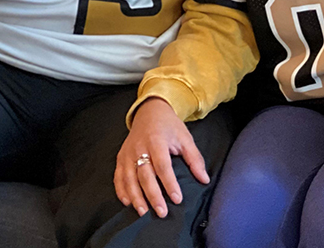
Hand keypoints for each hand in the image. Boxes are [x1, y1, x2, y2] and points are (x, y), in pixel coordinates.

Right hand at [113, 97, 208, 217]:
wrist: (150, 112)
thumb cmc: (170, 127)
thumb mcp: (185, 138)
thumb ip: (195, 159)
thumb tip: (204, 179)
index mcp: (157, 141)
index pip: (163, 166)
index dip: (170, 183)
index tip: (177, 199)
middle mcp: (139, 148)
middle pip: (145, 175)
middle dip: (153, 196)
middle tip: (161, 212)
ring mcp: (127, 153)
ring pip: (129, 179)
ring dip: (136, 197)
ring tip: (143, 212)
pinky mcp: (120, 157)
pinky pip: (118, 177)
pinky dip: (121, 191)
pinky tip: (127, 202)